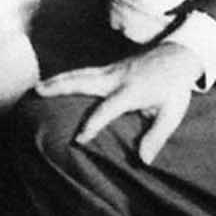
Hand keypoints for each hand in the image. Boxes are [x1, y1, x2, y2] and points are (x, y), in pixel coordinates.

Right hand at [34, 41, 204, 164]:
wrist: (178, 55)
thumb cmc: (175, 87)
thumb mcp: (172, 113)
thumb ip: (157, 136)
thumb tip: (143, 160)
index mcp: (132, 90)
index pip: (108, 108)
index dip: (93, 124)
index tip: (79, 139)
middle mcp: (117, 78)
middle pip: (84, 81)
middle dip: (61, 87)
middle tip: (38, 92)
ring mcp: (112, 70)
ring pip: (80, 74)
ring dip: (58, 79)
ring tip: (37, 87)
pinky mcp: (110, 68)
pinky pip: (85, 73)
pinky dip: (68, 77)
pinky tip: (54, 83)